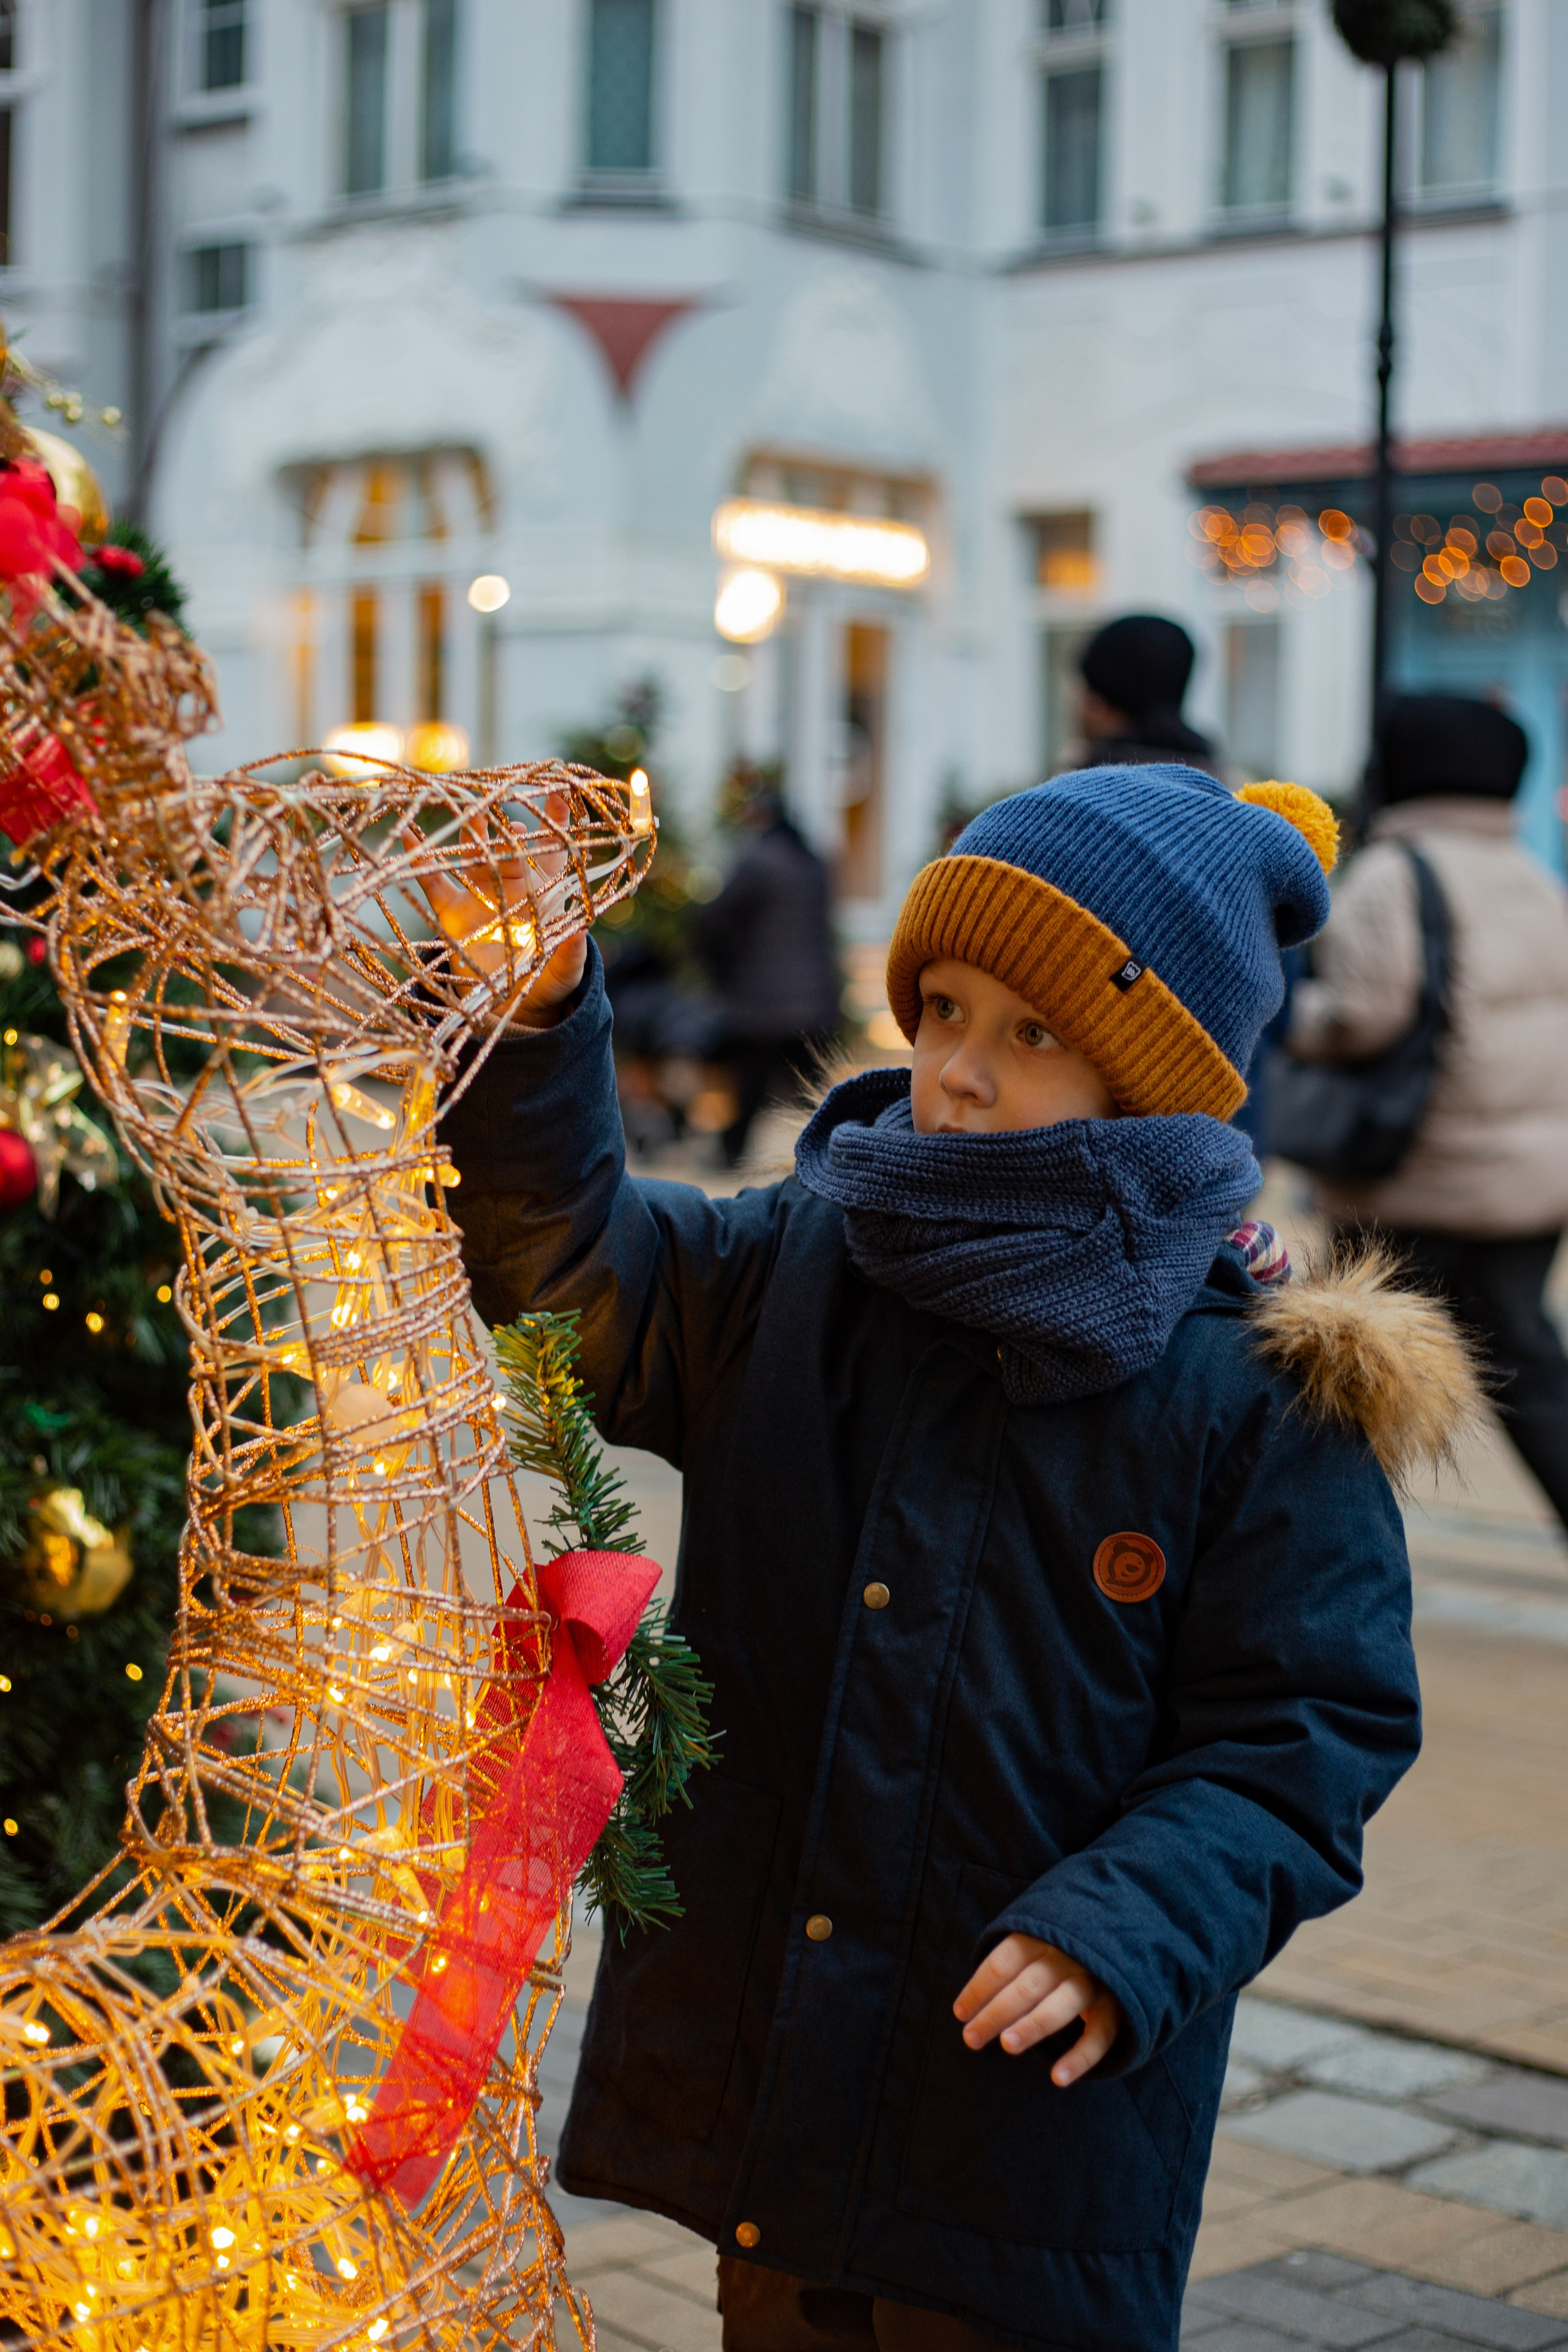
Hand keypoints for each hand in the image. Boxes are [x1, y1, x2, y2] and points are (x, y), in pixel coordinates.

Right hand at [418, 788, 587, 1028]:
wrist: (509, 1004)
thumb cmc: (545, 982)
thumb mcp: (563, 975)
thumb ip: (569, 957)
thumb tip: (581, 934)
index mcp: (544, 893)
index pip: (554, 851)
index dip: (558, 823)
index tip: (562, 793)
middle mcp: (511, 884)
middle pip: (510, 848)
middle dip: (508, 831)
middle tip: (508, 817)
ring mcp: (480, 893)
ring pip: (475, 854)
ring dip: (471, 832)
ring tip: (468, 809)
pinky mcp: (451, 911)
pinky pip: (434, 881)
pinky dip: (421, 860)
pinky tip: (407, 836)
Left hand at [953, 1933, 1121, 2084]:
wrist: (1125, 1936)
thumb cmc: (1063, 1951)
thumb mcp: (1038, 1943)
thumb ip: (1012, 1965)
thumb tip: (971, 2006)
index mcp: (1042, 1938)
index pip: (1003, 1962)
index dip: (978, 1988)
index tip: (959, 2013)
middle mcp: (1068, 1956)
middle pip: (1026, 1985)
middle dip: (996, 2012)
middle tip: (971, 2038)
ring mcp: (1095, 1979)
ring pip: (1060, 2005)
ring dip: (1033, 2025)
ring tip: (1007, 2045)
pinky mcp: (1117, 2005)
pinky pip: (1100, 2034)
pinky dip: (1080, 2057)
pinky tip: (1058, 2078)